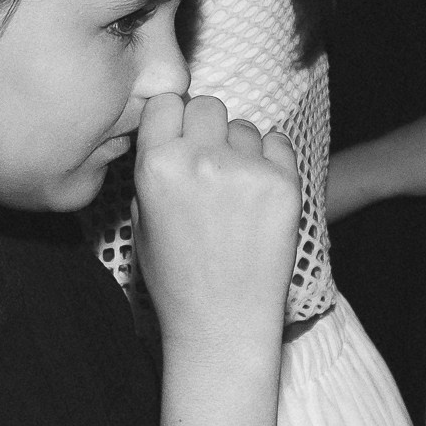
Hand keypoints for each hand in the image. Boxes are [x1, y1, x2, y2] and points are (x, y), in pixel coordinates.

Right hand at [131, 93, 298, 348]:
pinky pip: (278, 143)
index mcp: (156, 167)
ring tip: (236, 191)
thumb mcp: (141, 220)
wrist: (222, 322)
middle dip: (207, 128)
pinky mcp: (284, 184)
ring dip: (240, 148)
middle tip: (210, 162)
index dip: (174, 119)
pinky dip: (271, 160)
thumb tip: (173, 130)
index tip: (180, 137)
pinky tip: (259, 194)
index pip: (166, 102)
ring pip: (244, 127)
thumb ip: (154, 168)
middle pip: (208, 105)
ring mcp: (245, 170)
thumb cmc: (176, 277)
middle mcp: (200, 160)